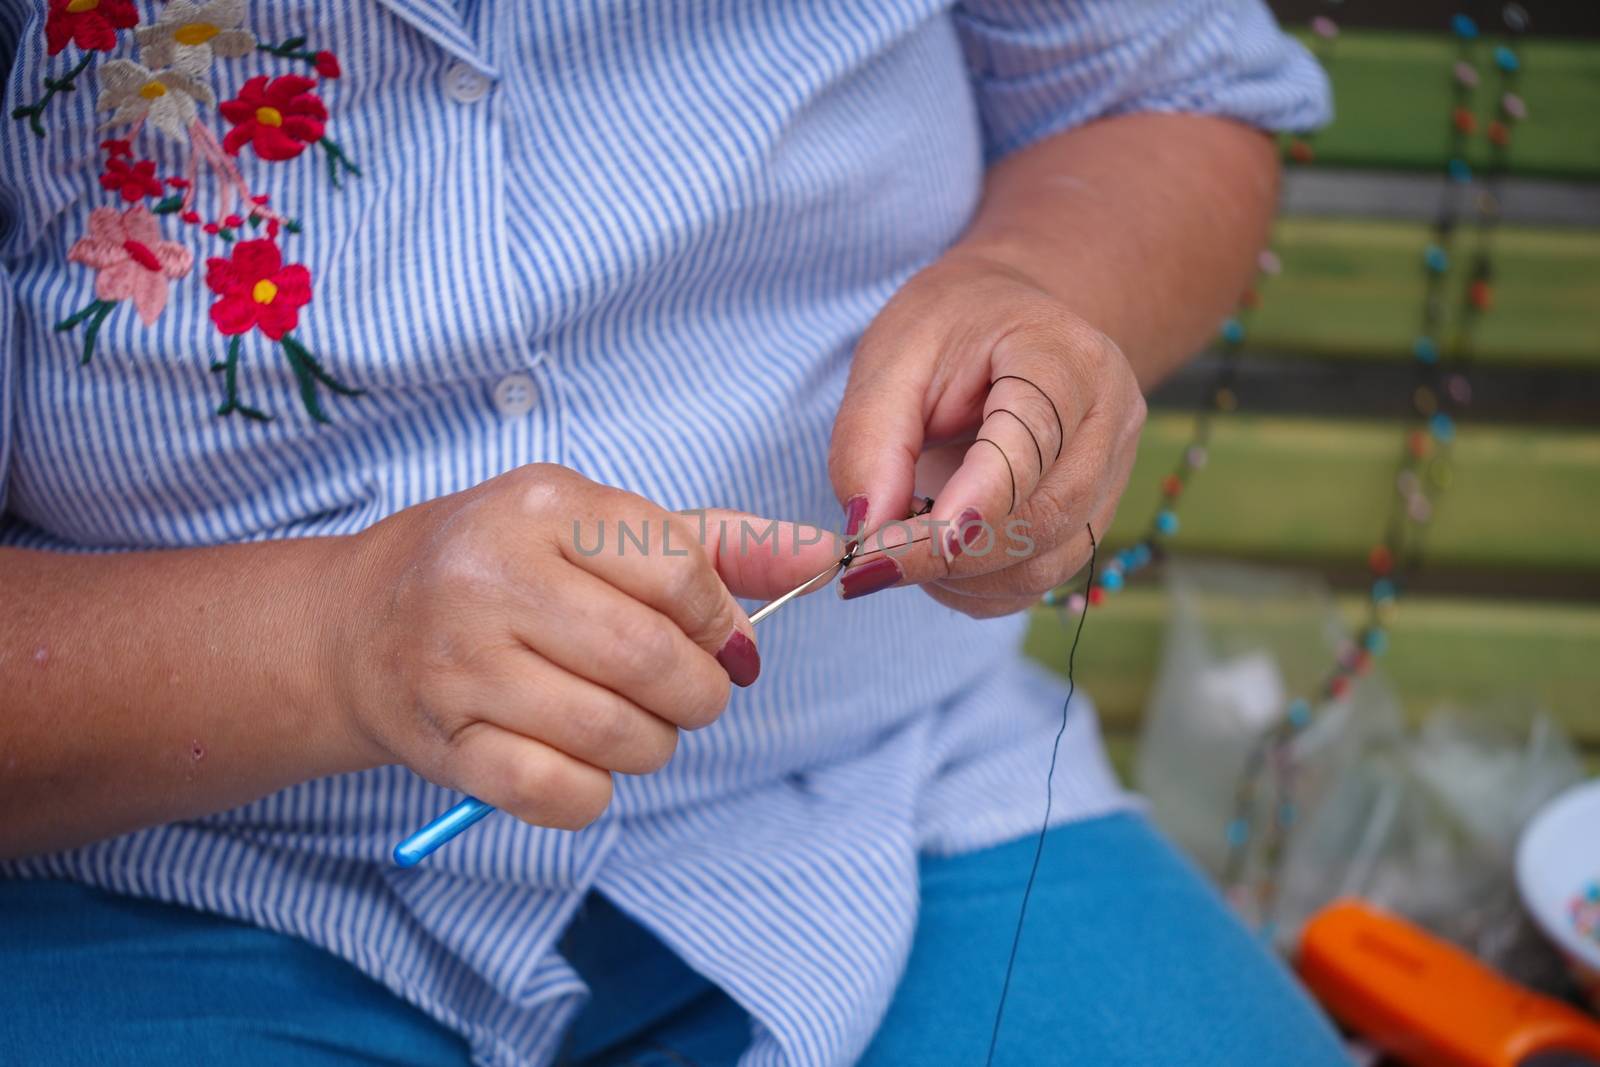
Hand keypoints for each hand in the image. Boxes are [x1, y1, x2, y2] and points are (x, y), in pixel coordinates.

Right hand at [333, 465, 838, 828]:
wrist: (359, 623)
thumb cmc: (504, 566)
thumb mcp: (599, 528)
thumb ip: (718, 544)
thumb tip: (827, 559)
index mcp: (542, 507)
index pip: (679, 574)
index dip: (719, 624)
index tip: (716, 640)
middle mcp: (491, 578)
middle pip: (653, 661)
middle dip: (698, 694)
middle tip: (687, 694)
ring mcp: (459, 665)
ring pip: (616, 734)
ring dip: (652, 744)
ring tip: (631, 722)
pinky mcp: (443, 744)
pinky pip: (560, 794)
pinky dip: (594, 792)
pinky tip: (581, 760)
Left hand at [829, 253, 1145, 616]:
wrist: (1004, 324)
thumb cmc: (947, 331)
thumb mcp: (891, 358)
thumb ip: (870, 442)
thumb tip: (868, 530)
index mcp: (1067, 358)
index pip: (1028, 448)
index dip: (964, 507)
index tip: (890, 549)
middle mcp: (1110, 420)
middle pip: (1043, 517)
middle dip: (947, 553)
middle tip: (868, 562)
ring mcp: (1112, 476)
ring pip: (1043, 564)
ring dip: (958, 576)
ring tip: (897, 546)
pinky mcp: (1092, 520)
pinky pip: (1036, 583)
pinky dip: (975, 587)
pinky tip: (933, 557)